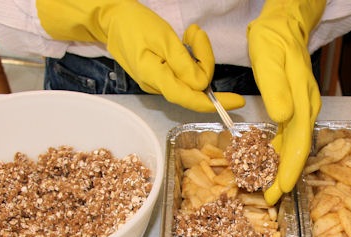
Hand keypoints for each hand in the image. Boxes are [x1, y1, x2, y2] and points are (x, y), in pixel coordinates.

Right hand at [37, 0, 243, 111]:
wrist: (112, 19)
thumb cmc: (135, 25)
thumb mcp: (163, 39)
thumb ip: (183, 63)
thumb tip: (202, 84)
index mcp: (155, 78)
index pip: (190, 98)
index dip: (216, 103)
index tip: (237, 101)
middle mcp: (157, 86)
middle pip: (193, 87)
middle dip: (205, 63)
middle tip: (197, 35)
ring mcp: (158, 82)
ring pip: (190, 80)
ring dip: (197, 57)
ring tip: (190, 34)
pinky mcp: (159, 75)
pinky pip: (182, 73)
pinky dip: (189, 58)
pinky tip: (183, 41)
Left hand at [247, 0, 325, 204]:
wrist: (285, 23)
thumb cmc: (274, 40)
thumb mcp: (270, 60)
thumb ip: (277, 89)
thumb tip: (283, 118)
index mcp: (302, 100)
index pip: (298, 143)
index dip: (290, 169)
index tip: (280, 189)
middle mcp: (307, 107)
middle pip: (299, 148)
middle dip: (286, 175)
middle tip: (271, 198)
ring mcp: (303, 106)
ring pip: (295, 143)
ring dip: (283, 166)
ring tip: (270, 186)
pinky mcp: (295, 105)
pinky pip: (289, 134)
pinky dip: (280, 150)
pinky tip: (270, 160)